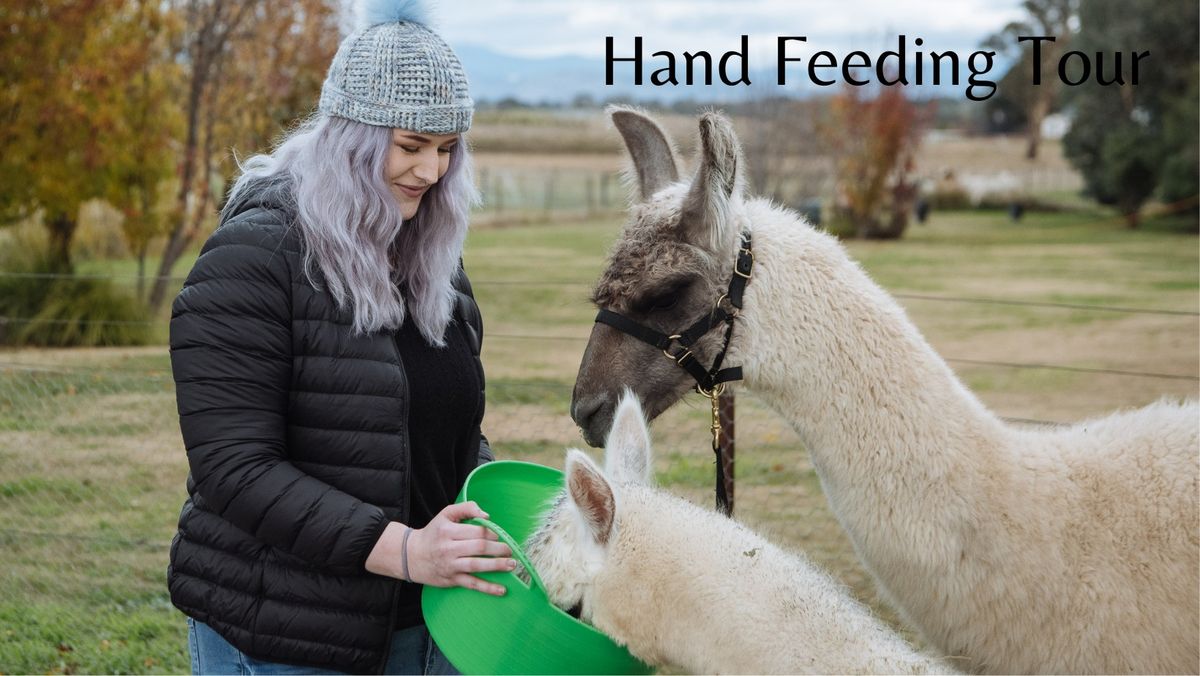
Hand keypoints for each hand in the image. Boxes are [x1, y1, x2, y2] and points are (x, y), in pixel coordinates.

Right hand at [365, 502, 514, 595]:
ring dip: (497, 565)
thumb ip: (466, 508)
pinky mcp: (451, 579)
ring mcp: (450, 565)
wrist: (410, 556)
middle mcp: (449, 548)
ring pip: (476, 565)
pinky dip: (487, 588)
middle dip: (498, 549)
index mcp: (448, 531)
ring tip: (512, 565)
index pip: (475, 531)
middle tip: (510, 550)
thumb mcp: (445, 514)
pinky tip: (502, 590)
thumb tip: (486, 515)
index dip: (491, 533)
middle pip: (478, 548)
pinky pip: (471, 584)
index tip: (500, 535)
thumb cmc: (433, 533)